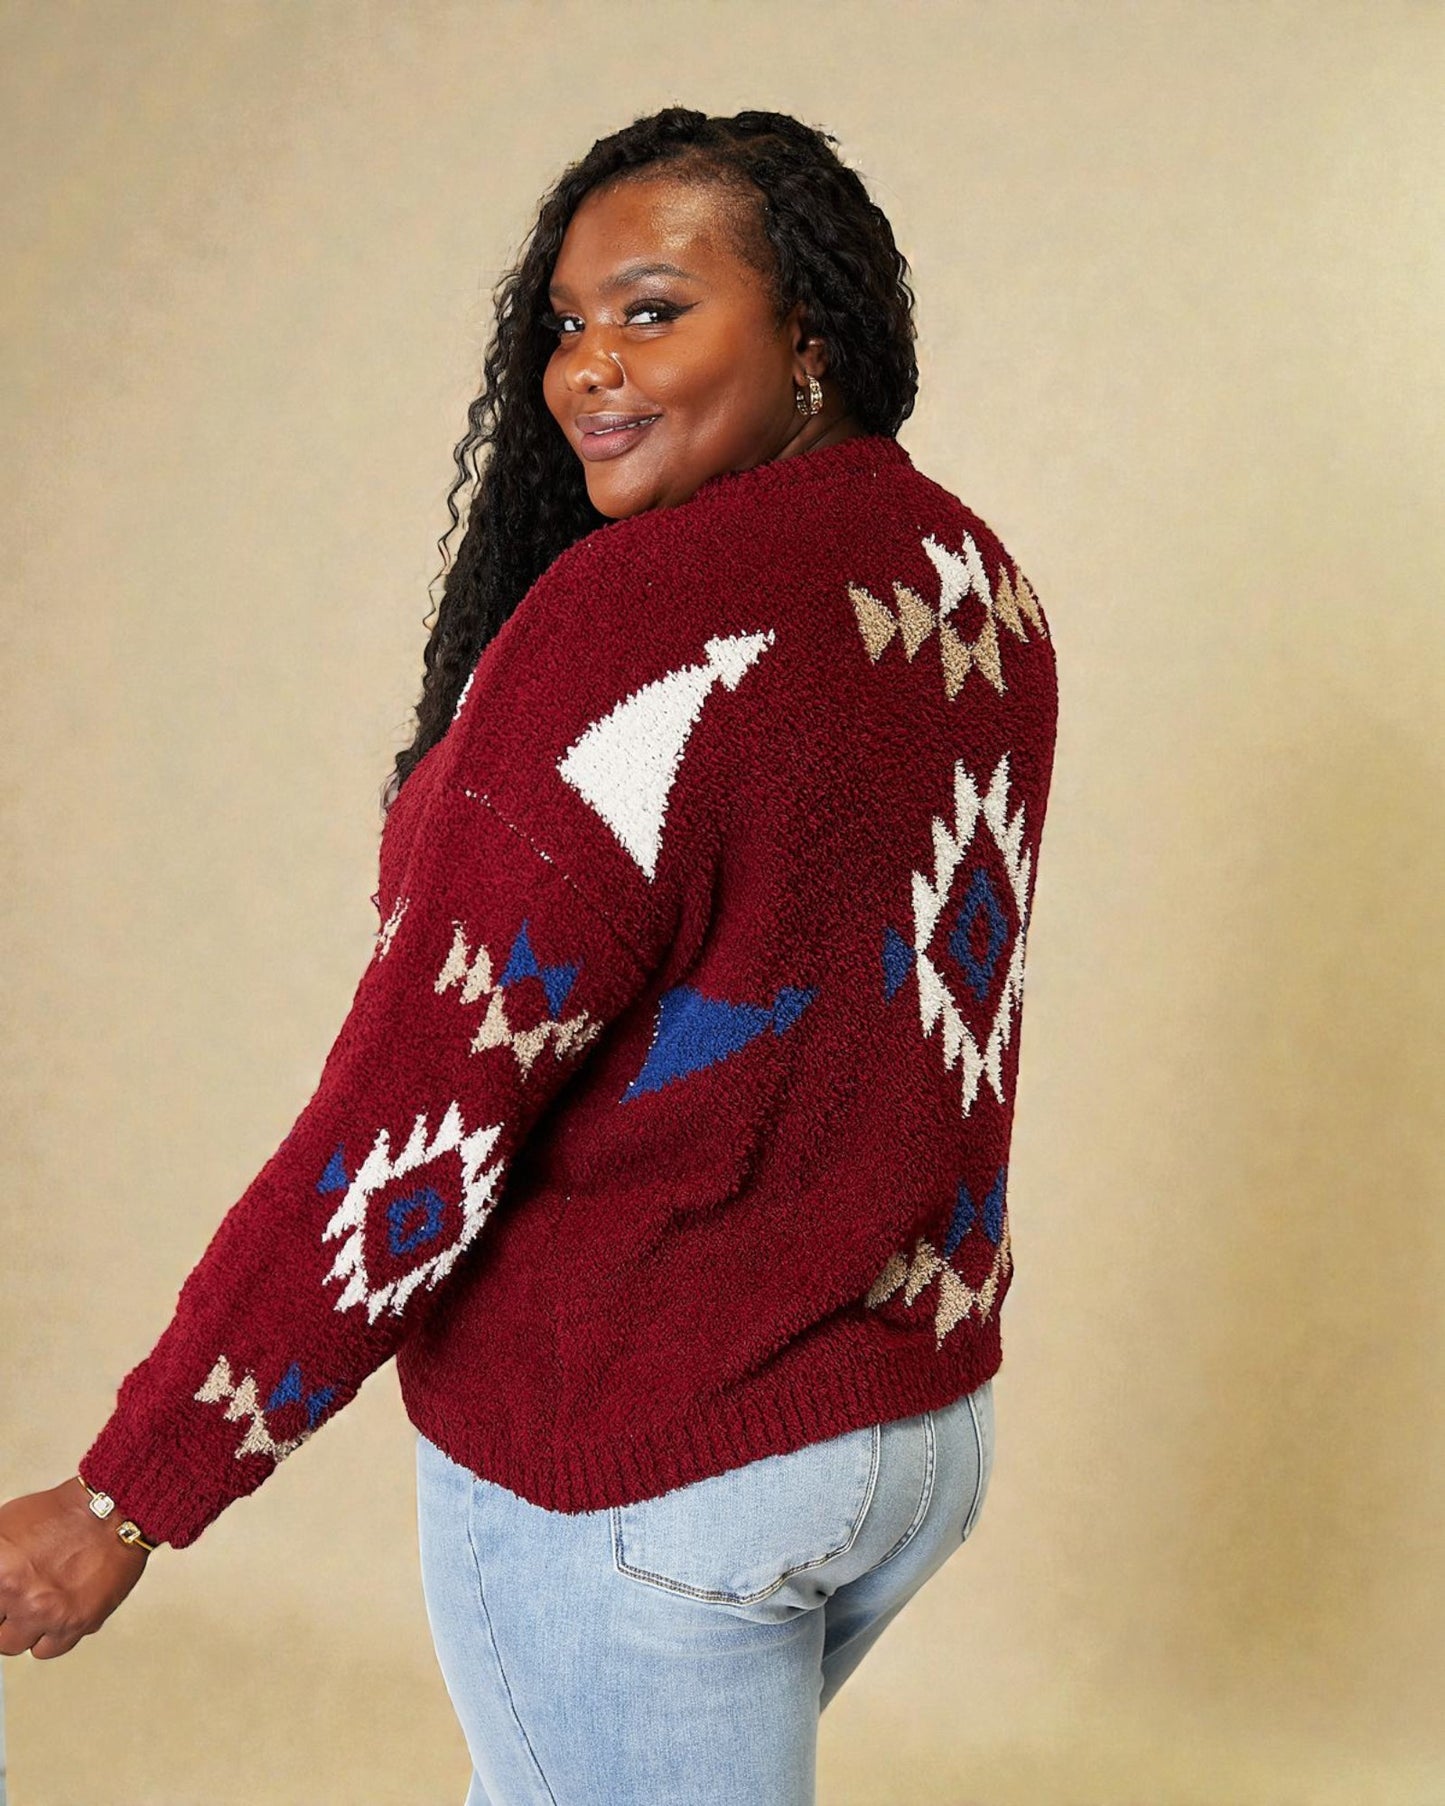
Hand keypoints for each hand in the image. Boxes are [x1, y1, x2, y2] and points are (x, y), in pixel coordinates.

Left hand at [0, 1478, 151, 1658]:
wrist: (116, 1512)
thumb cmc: (67, 1514)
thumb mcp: (7, 1525)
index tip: (3, 1597)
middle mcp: (19, 1594)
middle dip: (4, 1613)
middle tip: (18, 1596)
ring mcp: (46, 1612)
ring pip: (13, 1644)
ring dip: (22, 1626)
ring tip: (35, 1604)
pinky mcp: (75, 1624)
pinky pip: (46, 1650)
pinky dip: (49, 1635)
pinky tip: (54, 1614)